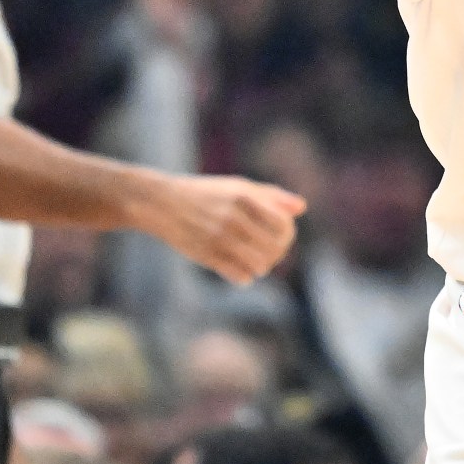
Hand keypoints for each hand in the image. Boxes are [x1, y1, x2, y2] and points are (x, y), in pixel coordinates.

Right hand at [154, 174, 306, 283]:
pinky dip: (244, 276)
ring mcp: (219, 238)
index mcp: (245, 198)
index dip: (287, 235)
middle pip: (274, 248)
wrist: (162, 203)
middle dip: (276, 254)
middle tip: (269, 254)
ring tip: (255, 262)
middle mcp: (234, 217)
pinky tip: (239, 269)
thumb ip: (271, 196)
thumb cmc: (206, 194)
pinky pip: (240, 276)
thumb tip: (301, 208)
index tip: (279, 236)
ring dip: (261, 267)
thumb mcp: (238, 187)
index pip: (284, 225)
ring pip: (260, 265)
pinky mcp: (207, 256)